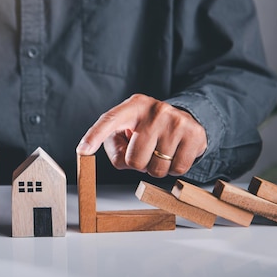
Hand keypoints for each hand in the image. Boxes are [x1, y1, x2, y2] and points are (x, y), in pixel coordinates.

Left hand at [76, 94, 206, 177]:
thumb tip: (122, 160)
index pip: (109, 120)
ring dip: (156, 168)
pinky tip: (174, 153)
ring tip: (160, 150)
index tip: (82, 150)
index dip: (94, 136)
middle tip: (146, 151)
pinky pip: (177, 170)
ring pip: (156, 169)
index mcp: (133, 106)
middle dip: (138, 164)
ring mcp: (176, 121)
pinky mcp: (194, 134)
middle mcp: (155, 110)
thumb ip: (115, 146)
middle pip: (134, 161)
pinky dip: (174, 169)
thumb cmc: (148, 127)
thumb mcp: (127, 129)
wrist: (185, 118)